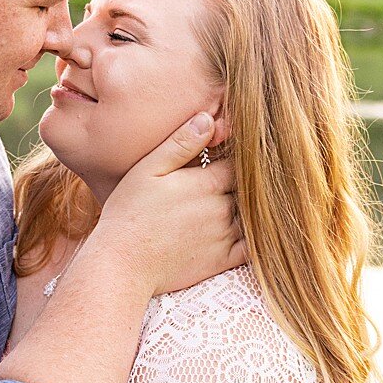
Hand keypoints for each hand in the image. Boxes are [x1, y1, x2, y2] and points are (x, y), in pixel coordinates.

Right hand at [94, 111, 245, 295]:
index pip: (239, 161)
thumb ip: (179, 144)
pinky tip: (257, 229)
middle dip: (246, 180)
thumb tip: (208, 118)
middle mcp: (222, 208)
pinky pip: (254, 247)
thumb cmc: (128, 214)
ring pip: (254, 214)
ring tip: (246, 199)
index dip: (238, 156)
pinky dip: (260, 237)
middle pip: (248, 187)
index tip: (231, 155)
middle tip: (240, 176)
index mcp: (206, 183)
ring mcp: (225, 236)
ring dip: (254, 206)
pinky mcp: (223, 260)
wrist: (122, 264)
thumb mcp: (146, 170)